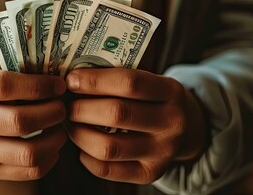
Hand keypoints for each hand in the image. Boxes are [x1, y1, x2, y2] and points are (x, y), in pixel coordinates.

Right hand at [0, 65, 66, 180]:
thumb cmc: (3, 85)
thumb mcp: (8, 68)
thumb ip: (30, 71)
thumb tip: (66, 82)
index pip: (3, 85)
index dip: (38, 86)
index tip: (60, 85)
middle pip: (18, 121)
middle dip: (51, 113)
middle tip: (63, 108)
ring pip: (27, 152)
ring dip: (54, 139)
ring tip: (61, 127)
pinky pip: (31, 170)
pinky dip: (51, 157)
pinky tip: (53, 143)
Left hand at [65, 68, 205, 183]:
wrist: (186, 129)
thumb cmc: (154, 99)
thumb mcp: (149, 81)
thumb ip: (118, 78)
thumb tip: (72, 79)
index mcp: (171, 92)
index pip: (129, 83)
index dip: (94, 81)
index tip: (71, 80)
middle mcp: (172, 123)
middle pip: (116, 114)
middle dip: (81, 108)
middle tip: (66, 104)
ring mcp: (162, 152)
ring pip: (108, 147)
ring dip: (79, 134)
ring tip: (71, 124)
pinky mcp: (150, 174)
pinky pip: (108, 169)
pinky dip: (87, 157)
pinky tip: (83, 145)